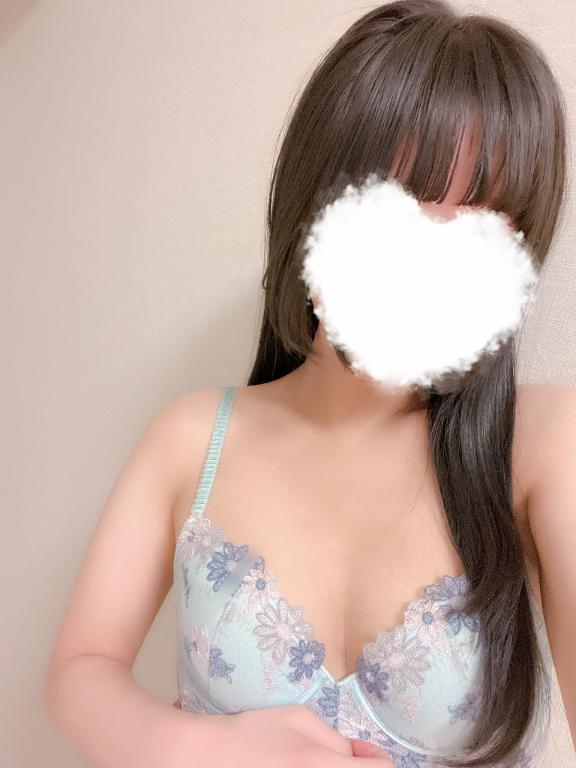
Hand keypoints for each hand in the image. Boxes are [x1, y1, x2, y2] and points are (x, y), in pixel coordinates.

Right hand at [168, 703, 394, 766]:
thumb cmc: (254, 732)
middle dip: (357, 767)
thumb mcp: (297, 719)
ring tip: (314, 760)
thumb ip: (333, 738)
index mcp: (322, 765)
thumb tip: (355, 756)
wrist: (213, 758)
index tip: (363, 751)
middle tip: (344, 755)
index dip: (378, 760)